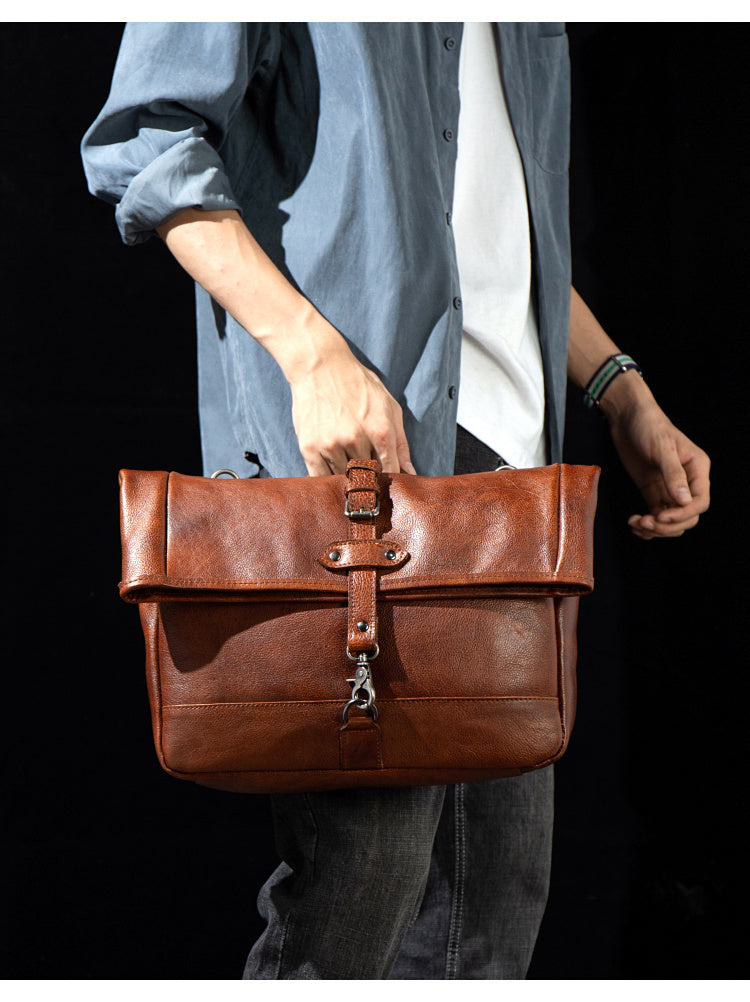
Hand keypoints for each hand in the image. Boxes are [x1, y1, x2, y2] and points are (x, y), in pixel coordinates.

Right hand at [289, 342, 415, 476]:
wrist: (320, 366)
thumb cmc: (358, 385)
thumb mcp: (389, 407)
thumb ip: (401, 443)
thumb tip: (409, 473)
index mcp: (380, 431)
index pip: (390, 472)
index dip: (388, 480)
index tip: (384, 481)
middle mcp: (356, 439)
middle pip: (366, 477)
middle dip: (367, 477)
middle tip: (363, 469)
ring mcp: (331, 444)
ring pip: (343, 478)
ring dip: (345, 475)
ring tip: (344, 457)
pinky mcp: (309, 447)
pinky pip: (320, 477)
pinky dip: (326, 478)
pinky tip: (330, 466)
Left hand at [604, 392, 710, 539]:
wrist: (627, 418)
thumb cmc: (649, 425)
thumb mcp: (662, 448)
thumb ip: (673, 474)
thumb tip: (684, 501)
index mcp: (697, 469)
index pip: (700, 502)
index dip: (683, 514)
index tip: (661, 517)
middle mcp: (686, 482)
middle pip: (687, 516)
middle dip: (667, 525)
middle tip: (645, 522)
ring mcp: (669, 488)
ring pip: (671, 520)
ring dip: (655, 528)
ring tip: (636, 523)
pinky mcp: (653, 492)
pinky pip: (656, 515)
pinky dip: (647, 524)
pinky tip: (634, 523)